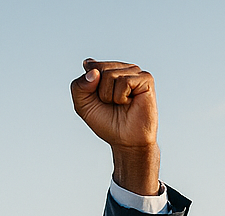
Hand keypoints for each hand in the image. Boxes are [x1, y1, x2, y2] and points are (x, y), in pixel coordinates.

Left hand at [70, 59, 159, 195]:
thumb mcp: (83, 105)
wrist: (126, 140)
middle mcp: (121, 68)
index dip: (89, 87)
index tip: (98, 100)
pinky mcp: (146, 79)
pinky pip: (124, 81)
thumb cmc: (107, 122)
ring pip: (110, 75)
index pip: (91, 66)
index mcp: (107, 70)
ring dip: (110, 96)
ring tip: (121, 104)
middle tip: (111, 103)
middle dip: (100, 92)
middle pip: (99, 69)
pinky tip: (129, 102)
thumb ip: (79, 87)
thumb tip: (94, 72)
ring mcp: (135, 72)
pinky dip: (121, 97)